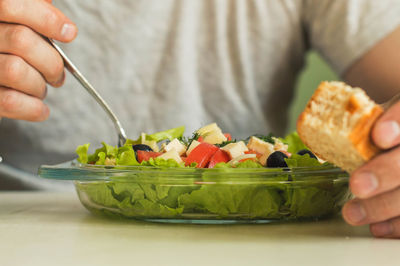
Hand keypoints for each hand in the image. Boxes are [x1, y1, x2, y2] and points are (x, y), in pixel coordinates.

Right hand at [0, 0, 76, 120]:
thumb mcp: (14, 25)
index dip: (46, 18)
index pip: (10, 5)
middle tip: (58, 75)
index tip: (69, 33)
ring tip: (40, 89)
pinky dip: (34, 108)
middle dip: (51, 61)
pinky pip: (10, 102)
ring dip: (39, 86)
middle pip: (21, 40)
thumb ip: (32, 13)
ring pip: (16, 71)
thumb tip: (62, 25)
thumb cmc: (6, 49)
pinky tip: (40, 109)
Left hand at [342, 99, 399, 237]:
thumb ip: (355, 125)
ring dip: (383, 206)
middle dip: (385, 172)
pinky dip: (397, 224)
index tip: (379, 136)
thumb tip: (313, 131)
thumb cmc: (380, 129)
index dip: (396, 121)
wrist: (396, 139)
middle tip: (357, 185)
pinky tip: (378, 227)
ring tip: (352, 213)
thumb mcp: (370, 118)